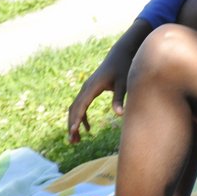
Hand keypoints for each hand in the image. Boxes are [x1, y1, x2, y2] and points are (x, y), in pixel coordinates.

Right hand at [65, 22, 148, 142]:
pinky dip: (81, 117)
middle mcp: (86, 88)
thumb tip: (119, 114)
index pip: (81, 106)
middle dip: (72, 125)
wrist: (121, 54)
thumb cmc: (124, 68)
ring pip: (75, 108)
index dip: (76, 119)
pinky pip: (81, 105)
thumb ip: (120, 98)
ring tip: (76, 140)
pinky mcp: (90, 90)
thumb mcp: (124, 83)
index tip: (73, 132)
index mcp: (92, 87)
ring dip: (74, 123)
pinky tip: (87, 129)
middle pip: (74, 108)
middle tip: (72, 141)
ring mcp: (86, 88)